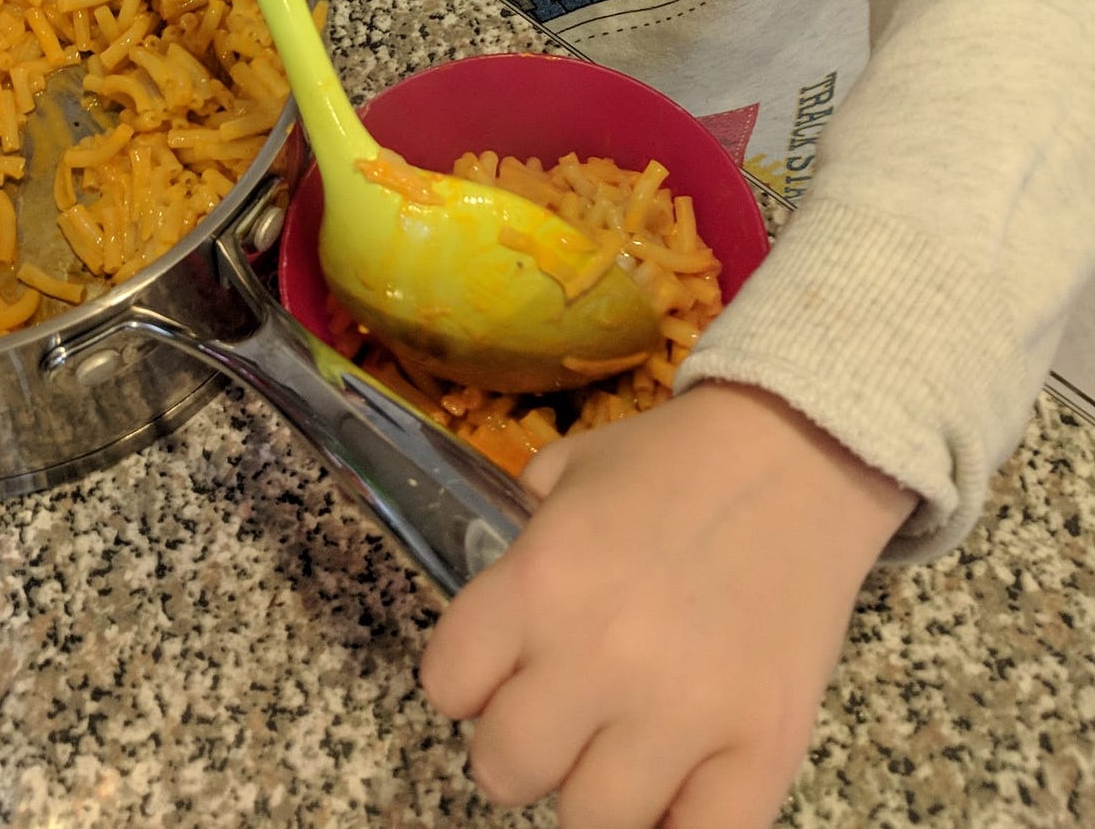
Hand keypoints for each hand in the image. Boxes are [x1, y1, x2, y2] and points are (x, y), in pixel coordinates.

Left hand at [419, 383, 914, 828]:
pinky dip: (680, 821)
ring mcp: (685, 712)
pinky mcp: (766, 749)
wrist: (798, 453)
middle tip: (552, 717)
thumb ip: (516, 541)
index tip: (491, 671)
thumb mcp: (564, 472)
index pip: (447, 685)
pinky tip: (676, 781)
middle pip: (506, 768)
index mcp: (539, 581)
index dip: (464, 680)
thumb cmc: (670, 459)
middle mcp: (599, 655)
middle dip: (517, 746)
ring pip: (592, 823)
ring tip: (616, 748)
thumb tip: (495, 614)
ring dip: (594, 790)